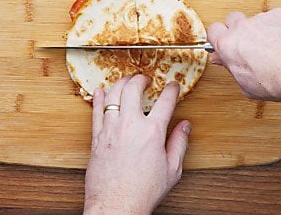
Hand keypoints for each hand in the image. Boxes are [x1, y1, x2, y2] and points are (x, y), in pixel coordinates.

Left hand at [84, 75, 190, 213]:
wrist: (117, 206)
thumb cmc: (144, 191)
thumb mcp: (172, 170)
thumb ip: (179, 143)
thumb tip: (185, 126)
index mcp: (152, 132)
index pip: (165, 101)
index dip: (171, 89)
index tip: (173, 86)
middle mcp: (130, 126)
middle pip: (133, 89)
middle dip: (140, 79)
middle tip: (145, 79)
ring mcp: (111, 130)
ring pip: (112, 95)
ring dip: (120, 83)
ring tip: (126, 81)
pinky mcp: (97, 138)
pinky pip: (95, 111)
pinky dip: (97, 98)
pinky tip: (99, 91)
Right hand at [207, 8, 280, 101]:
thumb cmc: (280, 82)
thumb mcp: (248, 85)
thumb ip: (232, 68)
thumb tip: (224, 60)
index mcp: (229, 45)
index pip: (212, 31)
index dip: (218, 39)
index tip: (225, 46)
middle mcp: (243, 28)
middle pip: (232, 20)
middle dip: (237, 30)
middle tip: (247, 46)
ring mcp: (263, 18)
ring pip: (256, 20)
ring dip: (261, 30)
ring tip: (274, 49)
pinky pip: (275, 18)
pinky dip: (279, 28)